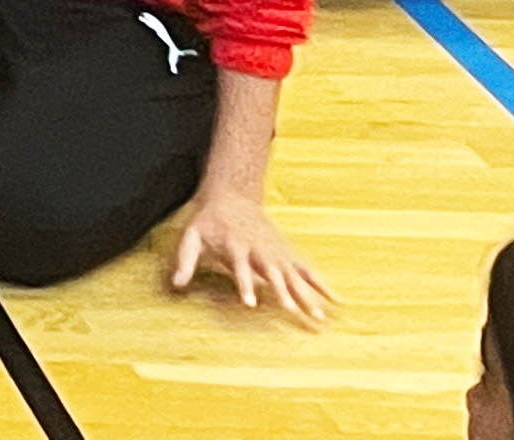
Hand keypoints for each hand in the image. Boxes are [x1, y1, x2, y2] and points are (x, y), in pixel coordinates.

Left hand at [169, 186, 332, 322]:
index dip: (246, 286)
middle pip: (274, 274)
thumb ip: (185, 260)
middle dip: (284, 293)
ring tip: (320, 316)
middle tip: (295, 313)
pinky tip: (337, 300)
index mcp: (236, 247)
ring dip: (308, 295)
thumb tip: (176, 285)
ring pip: (295, 275)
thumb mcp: (192, 235)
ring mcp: (277, 252)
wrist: (232, 196)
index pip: (241, 269)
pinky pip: (308, 270)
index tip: (250, 304)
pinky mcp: (287, 253)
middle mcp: (260, 251)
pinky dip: (322, 284)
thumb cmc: (210, 221)